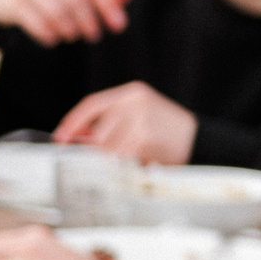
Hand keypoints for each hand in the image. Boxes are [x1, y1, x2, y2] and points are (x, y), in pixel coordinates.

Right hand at [0, 0, 130, 45]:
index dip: (107, 6)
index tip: (119, 26)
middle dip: (89, 21)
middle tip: (94, 36)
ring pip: (56, 12)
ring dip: (69, 30)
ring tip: (72, 36)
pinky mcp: (11, 1)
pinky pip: (37, 23)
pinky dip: (49, 35)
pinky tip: (54, 39)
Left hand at [55, 81, 195, 164]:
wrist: (200, 140)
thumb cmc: (165, 133)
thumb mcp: (138, 119)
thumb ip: (110, 124)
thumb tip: (77, 138)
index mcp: (131, 93)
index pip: (91, 104)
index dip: (72, 122)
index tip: (60, 138)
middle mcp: (135, 101)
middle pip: (96, 130)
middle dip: (91, 150)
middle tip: (91, 162)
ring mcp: (140, 117)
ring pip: (107, 147)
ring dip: (109, 161)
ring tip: (124, 164)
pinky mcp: (145, 136)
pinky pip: (122, 157)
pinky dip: (123, 166)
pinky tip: (136, 165)